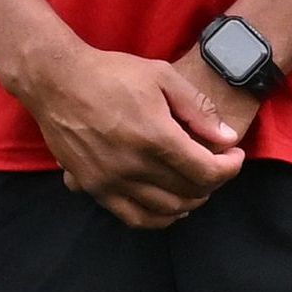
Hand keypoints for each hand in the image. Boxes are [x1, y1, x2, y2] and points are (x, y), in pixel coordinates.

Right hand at [12, 39, 247, 228]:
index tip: (235, 156)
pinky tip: (170, 207)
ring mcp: (112, 181)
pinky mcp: (95, 188)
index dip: (229, 168)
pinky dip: (159, 218)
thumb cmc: (111, 73)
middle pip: (189, 192)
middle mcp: (134, 165)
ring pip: (166, 210)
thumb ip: (198, 109)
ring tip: (196, 184)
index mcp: (155, 136)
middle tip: (216, 165)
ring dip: (190, 201)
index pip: (206, 171)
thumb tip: (228, 138)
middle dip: (213, 181)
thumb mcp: (162, 76)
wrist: (57, 82)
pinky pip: (134, 218)